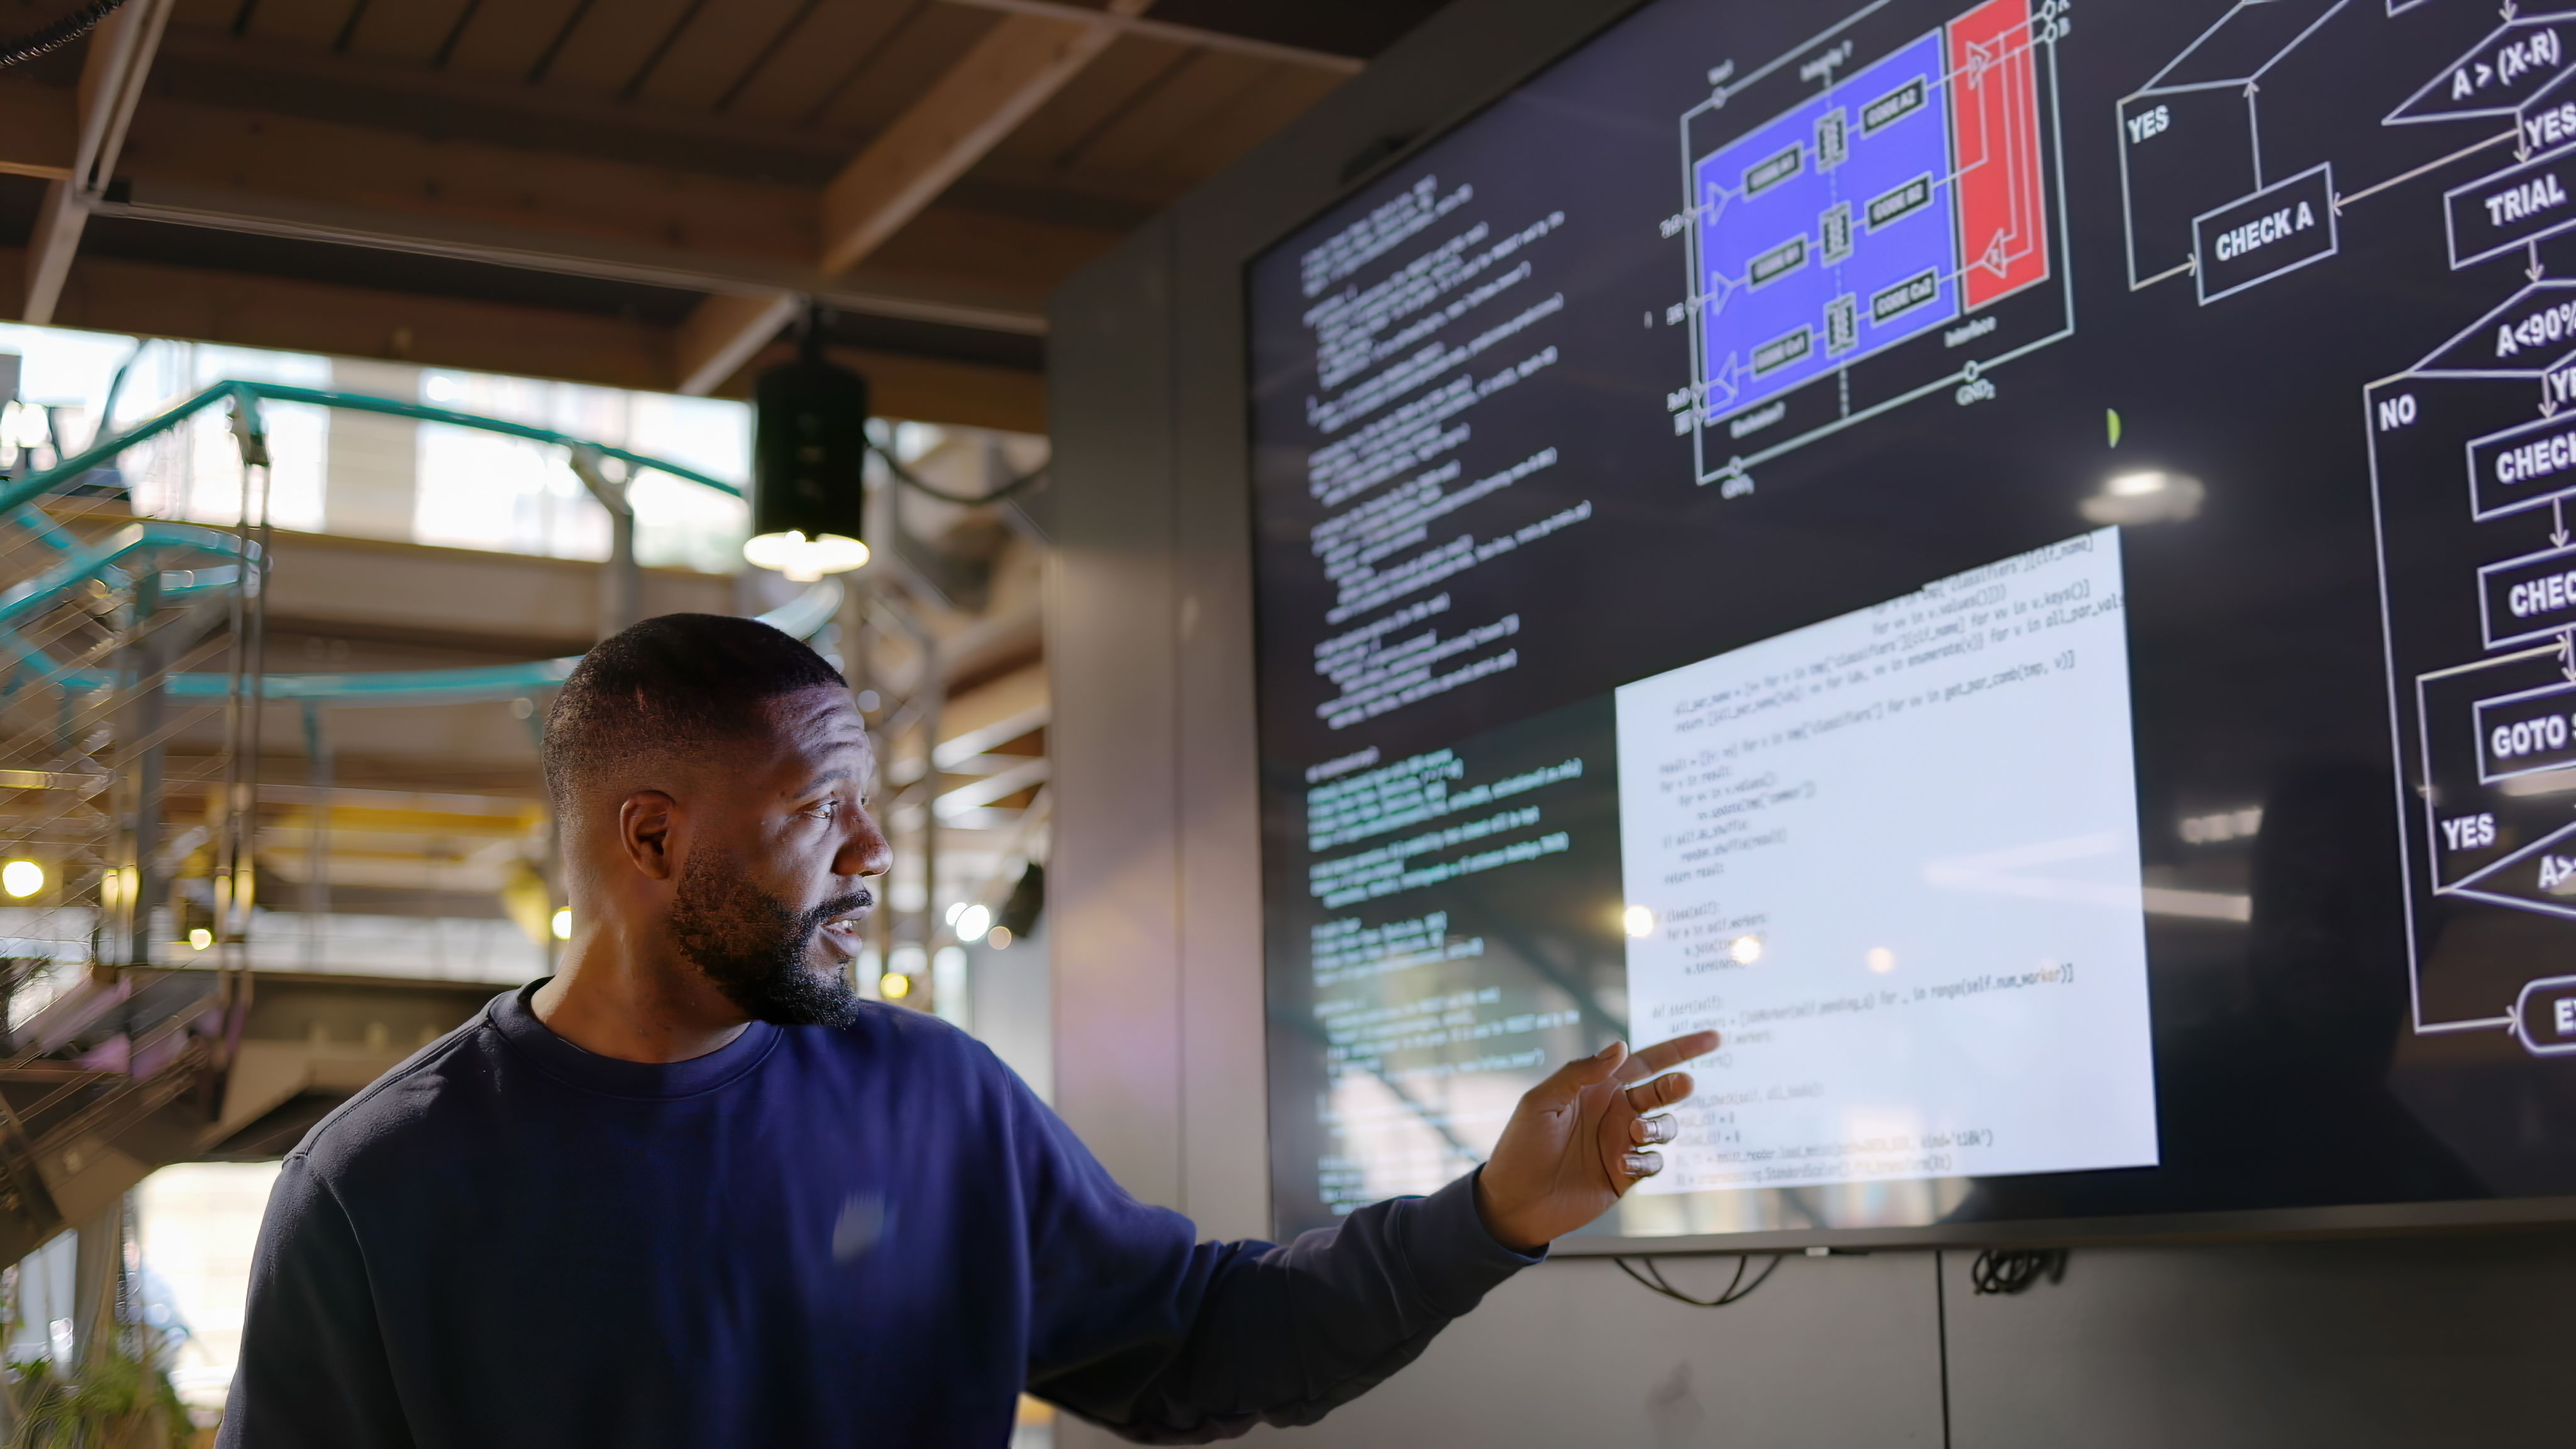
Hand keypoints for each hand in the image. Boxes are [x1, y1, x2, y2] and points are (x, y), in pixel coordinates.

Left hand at [1471, 1032, 1720, 1253]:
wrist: (1514, 1202)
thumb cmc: (1521, 1146)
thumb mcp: (1543, 1101)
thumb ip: (1580, 1073)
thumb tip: (1621, 1047)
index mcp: (1598, 1087)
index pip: (1646, 1061)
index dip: (1681, 1048)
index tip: (1714, 1038)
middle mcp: (1614, 1112)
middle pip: (1662, 1091)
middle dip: (1677, 1086)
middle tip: (1682, 1084)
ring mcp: (1621, 1143)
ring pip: (1664, 1127)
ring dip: (1659, 1126)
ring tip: (1636, 1133)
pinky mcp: (1625, 1175)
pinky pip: (1652, 1163)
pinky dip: (1645, 1162)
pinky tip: (1622, 1166)